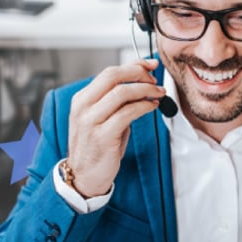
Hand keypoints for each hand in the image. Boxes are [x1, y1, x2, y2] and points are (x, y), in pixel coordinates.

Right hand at [67, 59, 166, 197]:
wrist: (84, 177)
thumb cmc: (97, 147)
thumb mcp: (102, 118)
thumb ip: (117, 100)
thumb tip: (142, 81)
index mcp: (82, 99)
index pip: (109, 72)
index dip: (133, 65)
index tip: (150, 64)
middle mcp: (83, 107)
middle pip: (113, 76)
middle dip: (139, 73)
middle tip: (154, 80)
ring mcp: (90, 121)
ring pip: (122, 92)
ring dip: (146, 90)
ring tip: (158, 94)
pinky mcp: (102, 136)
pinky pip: (128, 113)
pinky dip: (144, 106)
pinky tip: (152, 106)